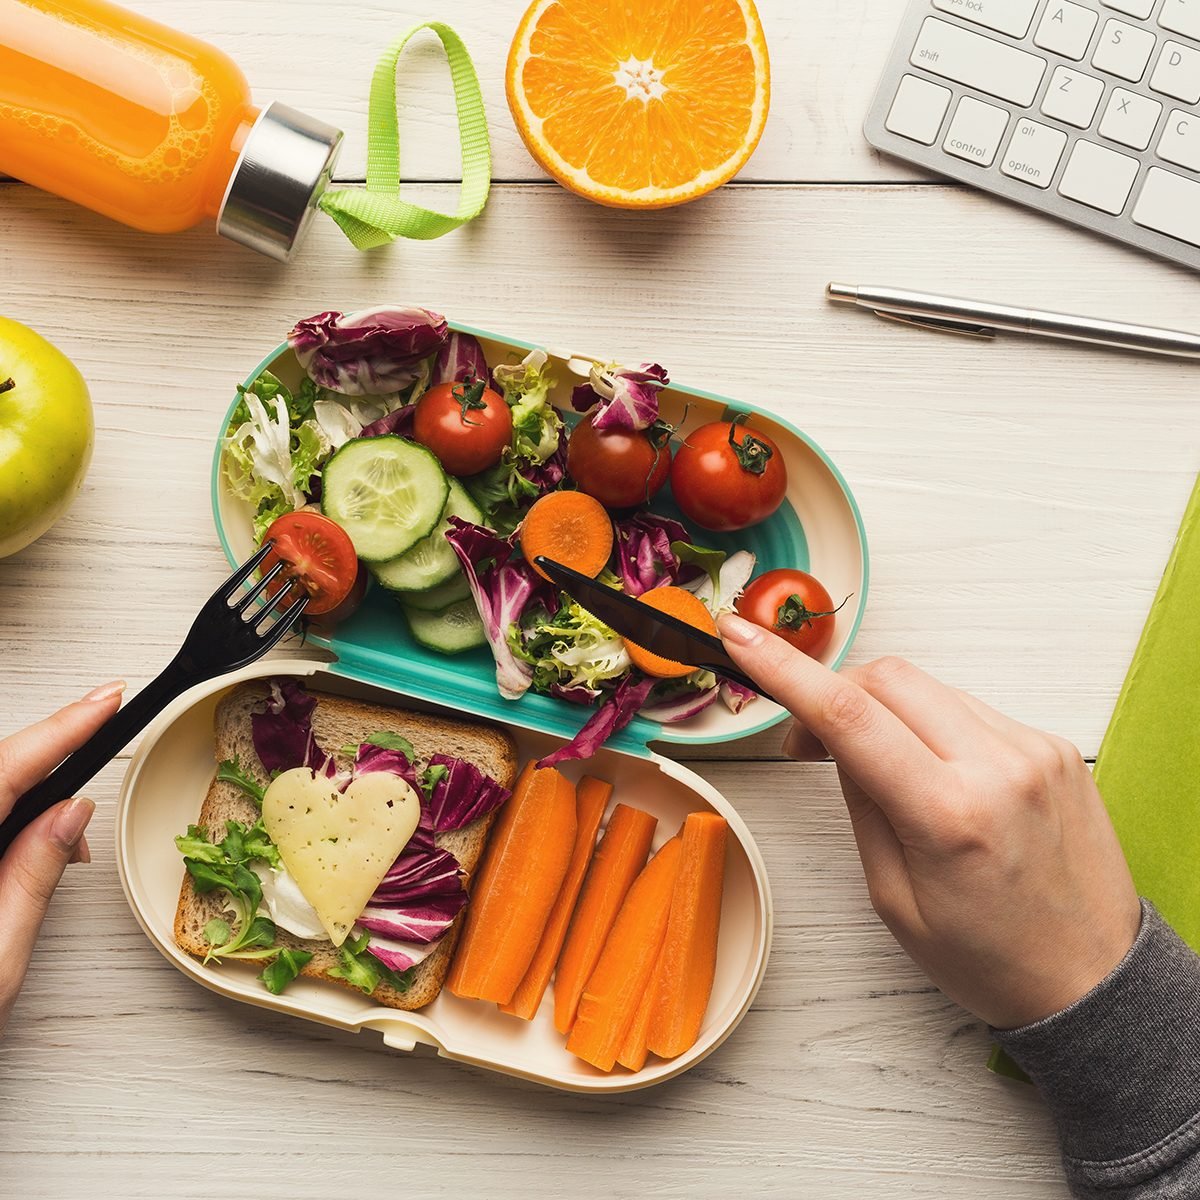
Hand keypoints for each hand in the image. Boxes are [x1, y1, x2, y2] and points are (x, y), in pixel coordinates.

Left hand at [0, 681, 123, 1035]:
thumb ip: (33, 873)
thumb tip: (69, 811)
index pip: (8, 770)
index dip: (62, 727)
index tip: (103, 700)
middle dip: (47, 764)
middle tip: (99, 766)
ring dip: (23, 798)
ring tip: (66, 838)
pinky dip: (2, 821)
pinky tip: (22, 846)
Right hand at [718, 615, 1140, 1030]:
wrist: (1095, 980)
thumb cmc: (990, 959)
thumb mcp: (895, 900)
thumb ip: (862, 804)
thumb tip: (838, 738)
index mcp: (949, 816)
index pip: (849, 714)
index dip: (783, 668)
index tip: (739, 636)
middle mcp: (998, 767)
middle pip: (887, 678)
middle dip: (833, 690)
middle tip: (807, 741)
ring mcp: (1034, 750)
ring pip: (928, 686)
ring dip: (884, 710)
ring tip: (879, 767)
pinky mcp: (1053, 747)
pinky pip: (969, 708)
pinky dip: (932, 725)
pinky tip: (933, 772)